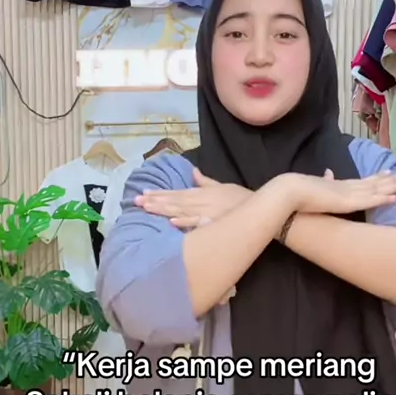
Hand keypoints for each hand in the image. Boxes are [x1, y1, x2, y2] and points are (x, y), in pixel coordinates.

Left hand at [135, 168, 250, 228]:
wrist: (260, 207)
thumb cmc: (241, 198)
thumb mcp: (222, 185)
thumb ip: (206, 181)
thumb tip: (193, 171)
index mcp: (201, 193)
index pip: (176, 193)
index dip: (159, 194)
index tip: (142, 194)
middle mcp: (200, 201)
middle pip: (173, 201)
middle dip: (154, 201)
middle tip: (135, 202)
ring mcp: (206, 211)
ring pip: (180, 210)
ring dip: (163, 209)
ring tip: (146, 209)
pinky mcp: (214, 222)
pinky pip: (197, 222)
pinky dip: (185, 222)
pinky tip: (172, 222)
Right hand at [272, 167, 395, 215]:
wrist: (290, 192)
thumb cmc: (297, 191)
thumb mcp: (315, 184)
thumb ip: (324, 179)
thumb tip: (329, 171)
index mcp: (338, 184)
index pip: (362, 181)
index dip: (376, 177)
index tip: (388, 172)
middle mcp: (346, 187)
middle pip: (373, 182)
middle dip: (390, 180)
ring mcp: (348, 194)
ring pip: (376, 190)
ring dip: (392, 187)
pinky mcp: (347, 203)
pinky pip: (370, 201)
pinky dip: (383, 199)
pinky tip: (395, 197)